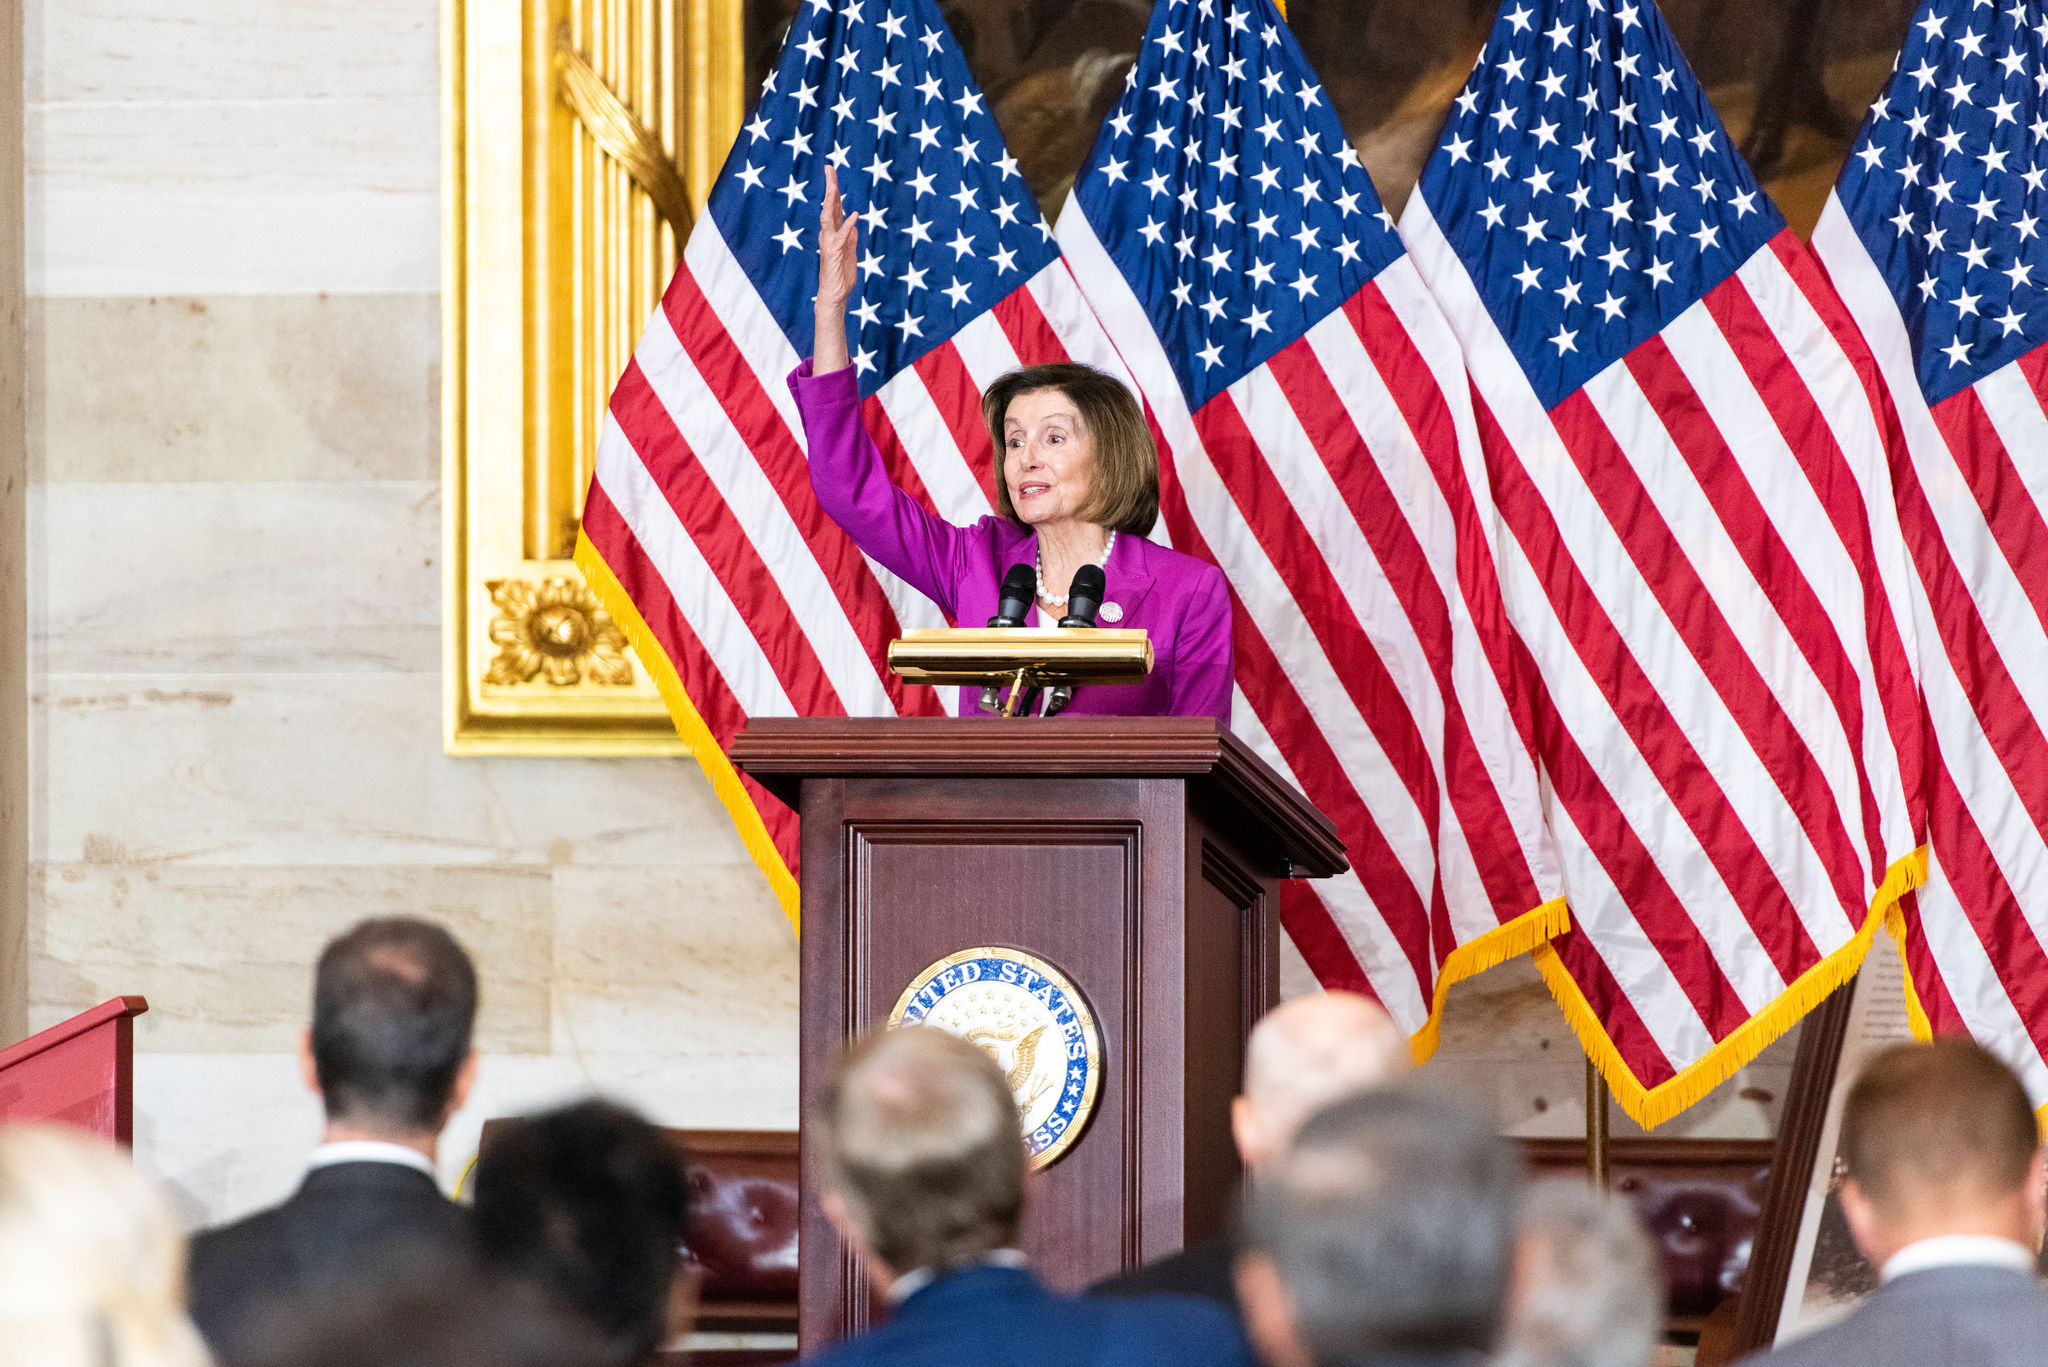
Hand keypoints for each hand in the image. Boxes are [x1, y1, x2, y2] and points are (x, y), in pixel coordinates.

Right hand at [814, 166, 858, 372]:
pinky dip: (848, 227)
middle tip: (829, 167)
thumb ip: (851, 237)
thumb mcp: (851, 252)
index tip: (832, 172)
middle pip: (828, 206)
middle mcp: (828, 235)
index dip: (833, 190)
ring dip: (832, 200)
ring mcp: (830, 244)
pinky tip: (854, 216)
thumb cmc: (841, 277)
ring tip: (833, 184)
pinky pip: (841, 238)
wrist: (835, 297)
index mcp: (833, 233)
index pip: (832, 207)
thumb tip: (854, 222)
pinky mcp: (834, 254)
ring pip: (829, 217)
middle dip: (829, 186)